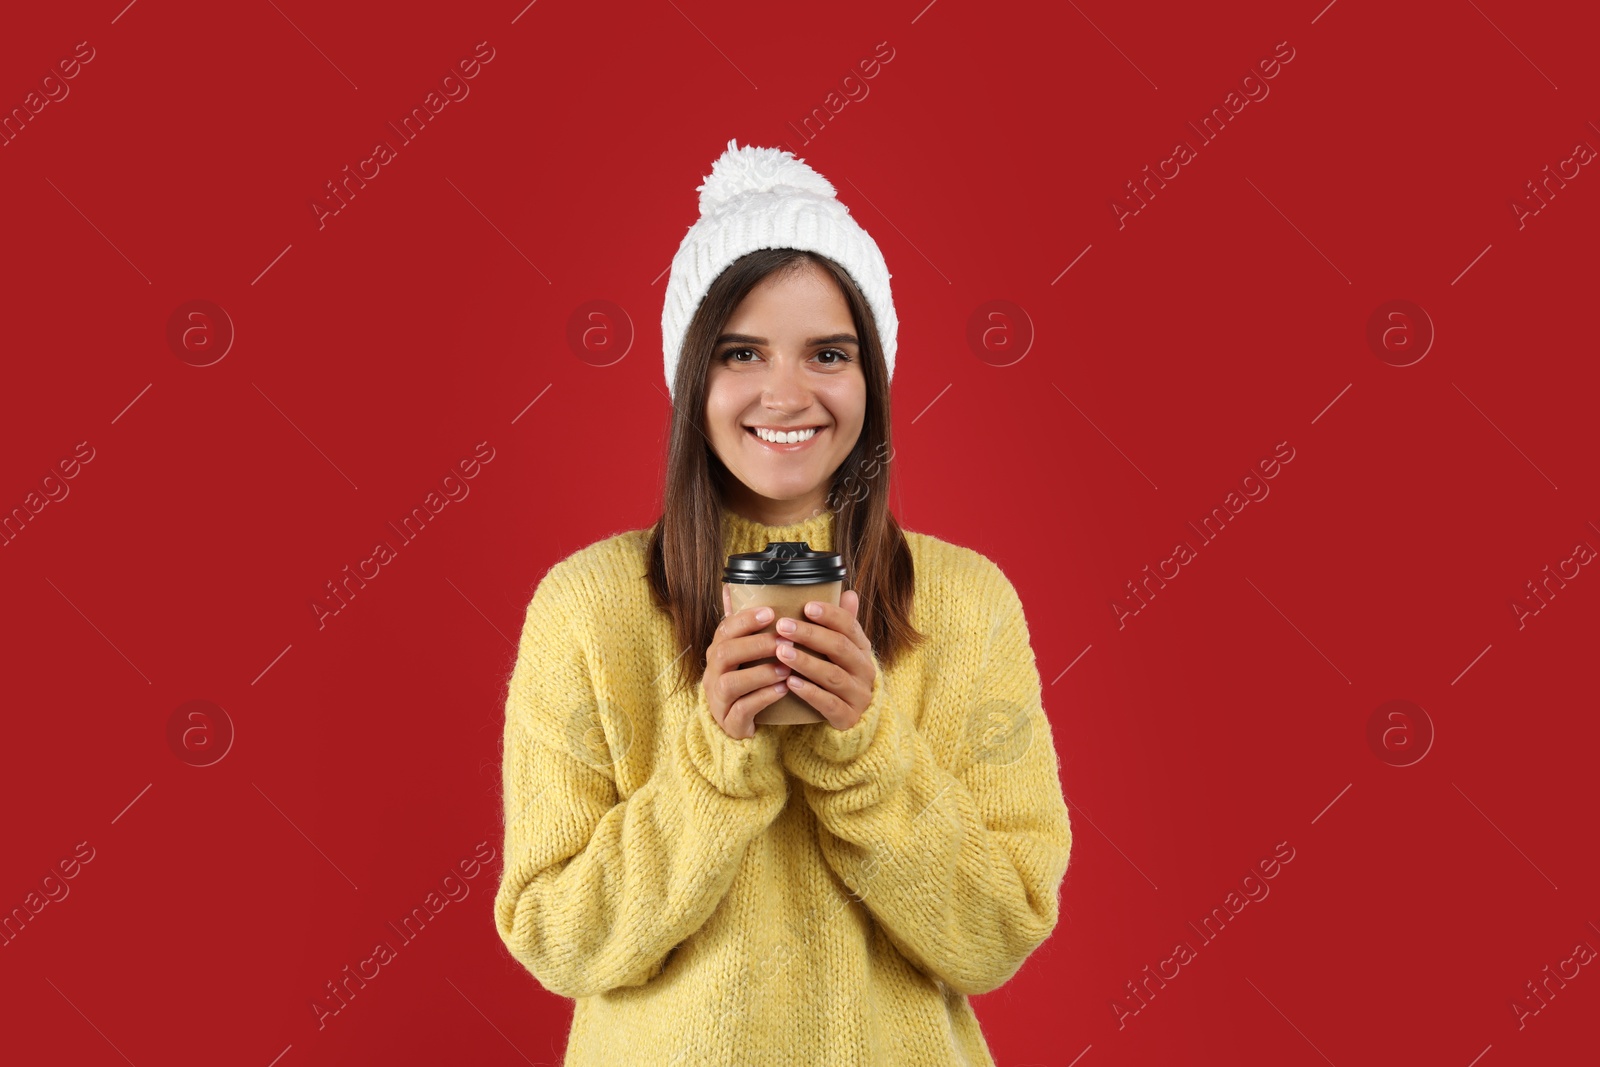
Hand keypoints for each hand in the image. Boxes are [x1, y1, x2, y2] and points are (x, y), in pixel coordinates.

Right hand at [703, 585, 792, 739]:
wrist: (742, 722)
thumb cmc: (748, 680)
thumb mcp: (747, 651)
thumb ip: (745, 623)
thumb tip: (734, 584)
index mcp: (718, 652)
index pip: (725, 629)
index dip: (745, 619)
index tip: (770, 612)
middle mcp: (713, 673)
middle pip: (724, 653)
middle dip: (755, 645)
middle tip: (785, 642)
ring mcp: (718, 699)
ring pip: (730, 682)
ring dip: (760, 673)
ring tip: (787, 668)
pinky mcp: (729, 721)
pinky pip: (742, 709)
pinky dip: (763, 698)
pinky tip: (783, 690)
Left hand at [773, 589, 875, 730]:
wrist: (850, 717)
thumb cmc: (838, 674)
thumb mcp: (841, 649)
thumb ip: (841, 624)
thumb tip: (848, 592)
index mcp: (862, 648)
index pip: (849, 625)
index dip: (829, 614)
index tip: (806, 606)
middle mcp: (864, 669)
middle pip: (839, 647)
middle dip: (810, 635)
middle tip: (782, 626)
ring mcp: (858, 694)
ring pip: (833, 675)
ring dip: (806, 662)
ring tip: (782, 653)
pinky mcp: (848, 717)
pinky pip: (829, 704)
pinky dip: (809, 693)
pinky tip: (790, 683)